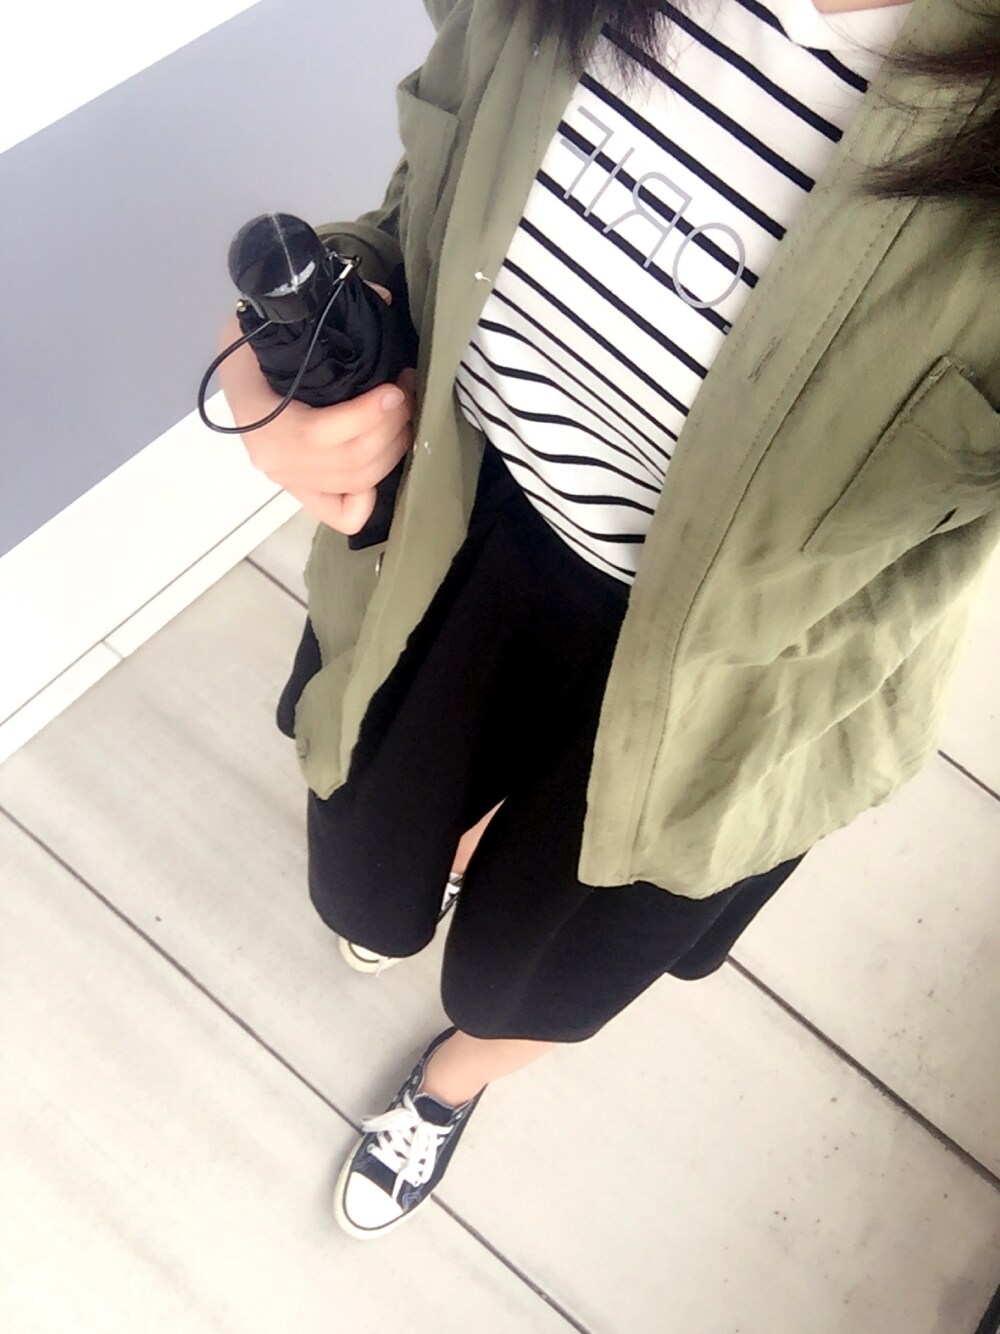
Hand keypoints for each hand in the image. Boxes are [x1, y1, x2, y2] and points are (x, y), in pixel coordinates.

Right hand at [215, 281, 416, 534]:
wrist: (236, 367)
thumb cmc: (253, 343)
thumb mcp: (271, 319)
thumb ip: (322, 309)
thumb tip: (382, 300)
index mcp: (261, 420)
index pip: (321, 434)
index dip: (367, 416)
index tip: (395, 388)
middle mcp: (274, 461)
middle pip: (351, 462)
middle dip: (391, 427)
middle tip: (408, 392)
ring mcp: (290, 481)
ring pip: (358, 483)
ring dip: (394, 448)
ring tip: (406, 413)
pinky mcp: (305, 493)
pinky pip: (344, 515)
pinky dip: (369, 497)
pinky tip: (381, 461)